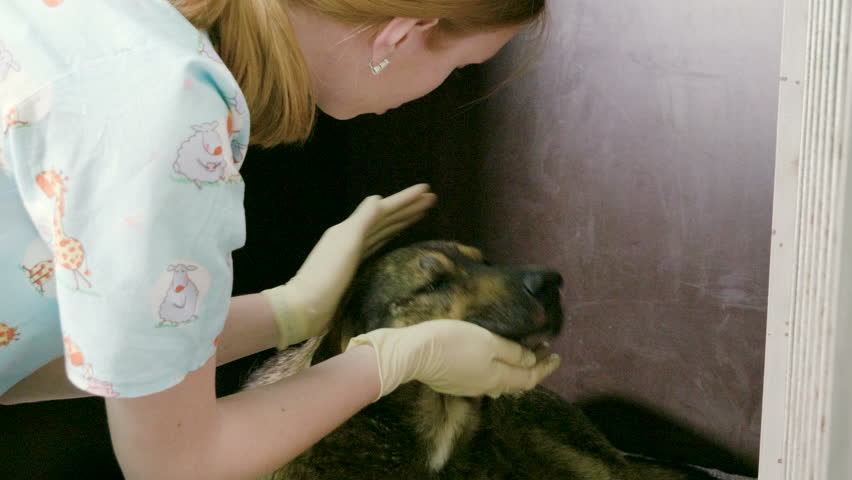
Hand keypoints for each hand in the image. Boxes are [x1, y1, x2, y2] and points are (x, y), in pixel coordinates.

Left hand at [262, 184, 436, 347]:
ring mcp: (351, 252)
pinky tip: (395, 238)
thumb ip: (363, 220)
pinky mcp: (352, 268)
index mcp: (349, 228)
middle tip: (431, 199)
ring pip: (382, 231)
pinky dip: (389, 238)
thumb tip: (379, 198)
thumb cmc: (326, 275)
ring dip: (401, 221)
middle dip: (407, 208)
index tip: (427, 190)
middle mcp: (351, 236)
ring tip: (419, 214)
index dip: (405, 200)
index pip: (383, 209)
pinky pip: (377, 246)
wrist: (305, 306)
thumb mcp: (347, 243)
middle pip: (384, 218)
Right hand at [346, 319, 561, 398]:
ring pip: (500, 380)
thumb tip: (530, 360)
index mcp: (498, 377)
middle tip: (544, 349)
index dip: (545, 367)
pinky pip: (483, 377)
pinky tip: (493, 357)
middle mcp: (486, 386)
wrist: (414, 352)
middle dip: (533, 366)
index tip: (557, 354)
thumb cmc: (453, 342)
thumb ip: (511, 352)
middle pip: (516, 381)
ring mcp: (468, 385)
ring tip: (522, 352)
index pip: (529, 378)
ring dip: (514, 367)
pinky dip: (497, 367)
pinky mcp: (453, 380)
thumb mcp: (488, 341)